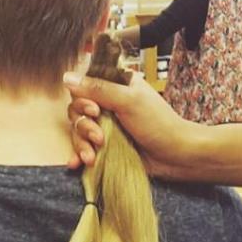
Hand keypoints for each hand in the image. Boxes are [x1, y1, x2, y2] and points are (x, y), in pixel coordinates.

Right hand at [63, 69, 196, 178]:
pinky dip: (78, 155)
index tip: (94, 111)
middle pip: (77, 111)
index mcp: (116, 86)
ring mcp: (105, 125)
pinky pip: (82, 147)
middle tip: (99, 136)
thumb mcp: (128, 101)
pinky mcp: (104, 145)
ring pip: (78, 131)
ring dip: (82, 144)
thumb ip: (98, 89)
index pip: (84, 87)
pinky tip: (77, 163)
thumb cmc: (158, 124)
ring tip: (93, 156)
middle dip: (84, 126)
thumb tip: (67, 77)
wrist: (174, 155)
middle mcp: (108, 104)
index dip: (83, 100)